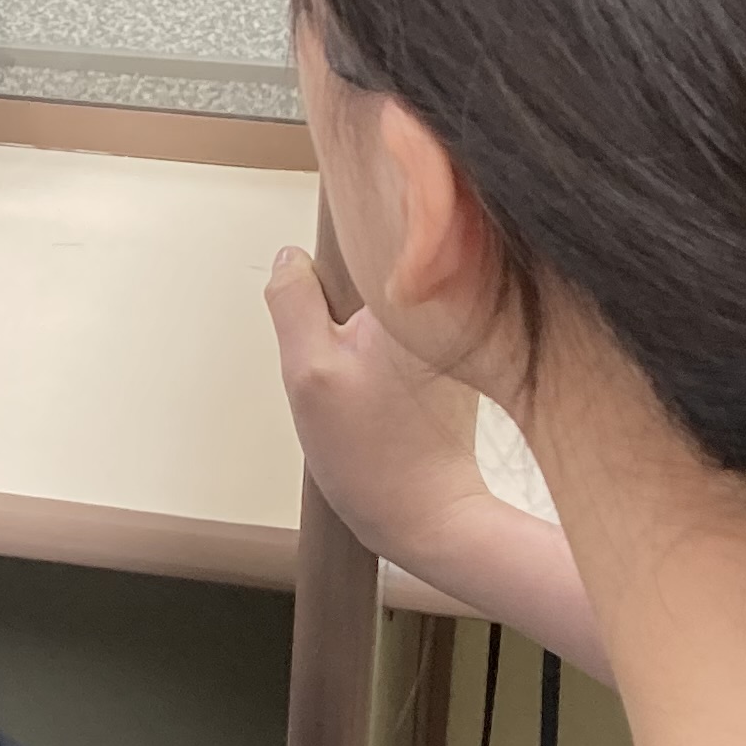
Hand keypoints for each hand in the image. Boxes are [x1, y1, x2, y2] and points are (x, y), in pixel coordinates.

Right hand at [264, 245, 493, 568]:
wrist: (428, 515)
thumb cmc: (373, 455)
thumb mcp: (308, 372)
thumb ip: (293, 302)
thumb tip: (289, 257)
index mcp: (414, 294)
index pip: (366, 230)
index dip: (332, 261)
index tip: (320, 296)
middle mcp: (448, 303)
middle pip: (374, 267)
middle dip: (344, 300)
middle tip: (336, 357)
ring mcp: (456, 331)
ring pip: (386, 301)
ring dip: (362, 328)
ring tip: (360, 381)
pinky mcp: (457, 357)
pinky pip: (405, 329)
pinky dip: (383, 350)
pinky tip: (380, 393)